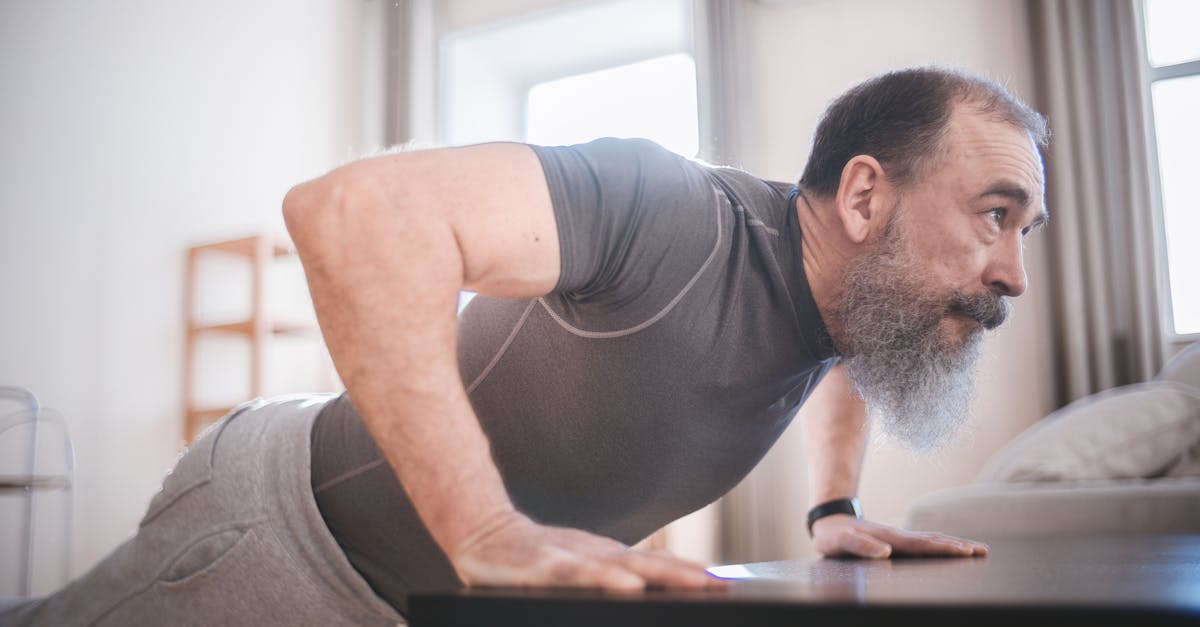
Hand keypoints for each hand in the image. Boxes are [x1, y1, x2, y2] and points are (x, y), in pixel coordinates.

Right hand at [451, 510, 727, 591]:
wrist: (483, 533)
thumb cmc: (534, 557)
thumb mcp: (579, 566)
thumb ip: (614, 574)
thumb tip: (658, 580)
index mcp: (607, 557)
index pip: (657, 566)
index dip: (691, 574)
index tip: (727, 583)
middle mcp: (596, 554)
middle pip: (649, 565)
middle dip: (687, 577)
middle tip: (721, 585)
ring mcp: (571, 557)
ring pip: (621, 567)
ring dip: (659, 575)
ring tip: (692, 584)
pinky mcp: (543, 567)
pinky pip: (578, 574)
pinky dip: (605, 579)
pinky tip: (628, 586)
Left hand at [811, 514, 988, 558]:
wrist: (829, 521)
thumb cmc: (833, 535)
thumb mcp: (840, 542)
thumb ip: (860, 547)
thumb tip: (885, 553)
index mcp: (889, 538)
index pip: (921, 545)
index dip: (943, 549)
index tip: (965, 552)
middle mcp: (898, 536)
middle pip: (934, 540)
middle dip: (959, 546)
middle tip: (983, 551)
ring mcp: (899, 538)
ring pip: (932, 540)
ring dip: (954, 545)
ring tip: (977, 549)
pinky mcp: (897, 541)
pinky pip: (925, 543)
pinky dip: (942, 545)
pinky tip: (951, 550)